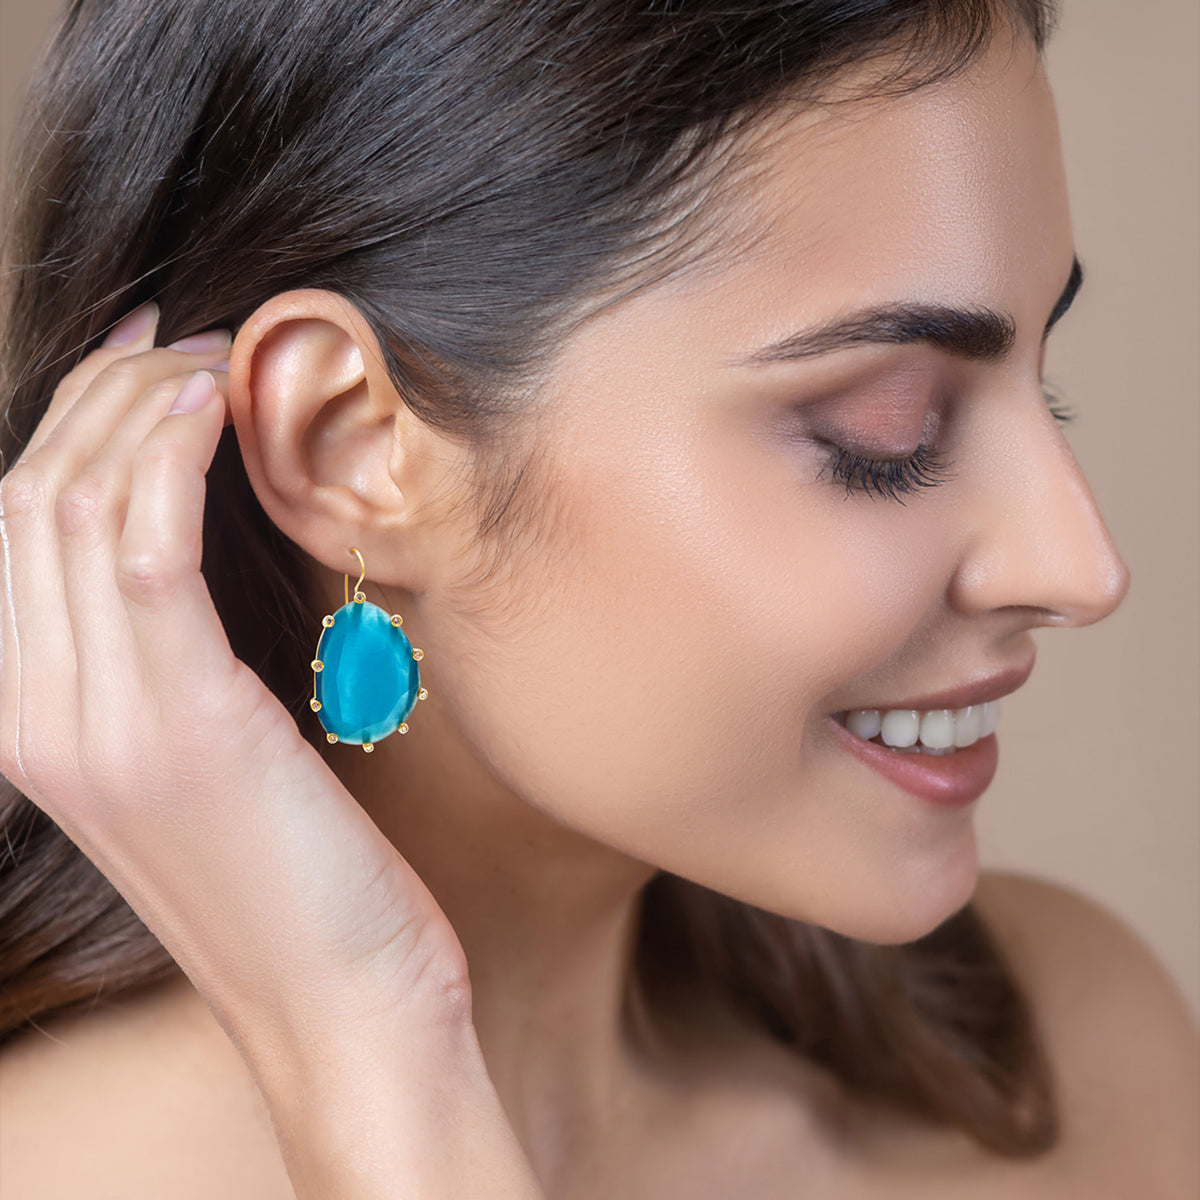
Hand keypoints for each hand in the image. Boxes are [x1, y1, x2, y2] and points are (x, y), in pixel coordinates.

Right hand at [0, 304, 542, 1197]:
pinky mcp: (178, 723)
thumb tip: (185, 548)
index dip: (72, 416)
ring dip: (143, 403)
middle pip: (30, 494)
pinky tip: (223, 405)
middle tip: (194, 341)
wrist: (337, 998)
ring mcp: (93, 720)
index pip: (15, 524)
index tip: (147, 353)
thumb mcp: (207, 755)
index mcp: (30, 719)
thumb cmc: (295, 872)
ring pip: (71, 502)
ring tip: (220, 357)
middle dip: (108, 390)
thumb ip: (170, 658)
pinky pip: (142, 545)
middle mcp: (34, 713)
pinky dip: (172, 452)